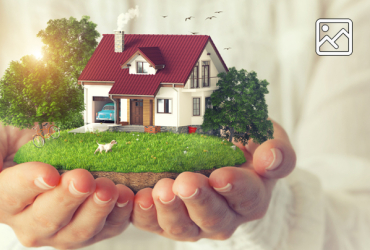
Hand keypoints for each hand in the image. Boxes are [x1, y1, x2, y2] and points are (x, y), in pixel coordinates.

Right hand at [0, 116, 133, 248]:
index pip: (10, 195)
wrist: (50, 144)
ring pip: (76, 233)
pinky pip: (105, 230)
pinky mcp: (88, 230)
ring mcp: (60, 231)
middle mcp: (27, 223)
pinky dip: (118, 216)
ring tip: (109, 188)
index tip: (49, 172)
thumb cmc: (21, 139)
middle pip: (46, 219)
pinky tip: (127, 197)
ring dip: (95, 211)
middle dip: (67, 199)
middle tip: (83, 178)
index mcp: (0, 199)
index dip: (29, 184)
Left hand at [130, 119, 295, 240]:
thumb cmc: (246, 149)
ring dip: (169, 210)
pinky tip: (137, 197)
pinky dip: (143, 214)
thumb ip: (277, 151)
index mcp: (251, 197)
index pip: (247, 197)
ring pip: (182, 226)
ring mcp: (194, 222)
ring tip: (159, 190)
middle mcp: (224, 216)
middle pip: (212, 217)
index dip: (234, 188)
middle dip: (197, 200)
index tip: (221, 176)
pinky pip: (153, 224)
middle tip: (185, 182)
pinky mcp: (167, 220)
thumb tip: (269, 157)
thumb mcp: (269, 141)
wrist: (222, 161)